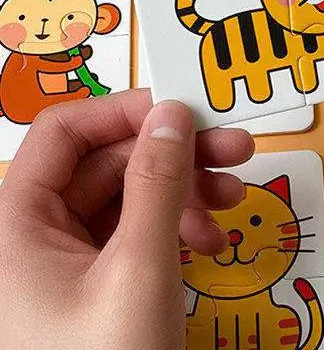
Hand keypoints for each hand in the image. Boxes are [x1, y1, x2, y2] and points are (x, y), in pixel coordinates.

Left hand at [0, 89, 254, 349]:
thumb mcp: (138, 272)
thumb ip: (158, 184)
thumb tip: (172, 117)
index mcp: (14, 225)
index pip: (65, 132)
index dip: (127, 111)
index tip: (184, 108)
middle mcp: (31, 237)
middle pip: (108, 161)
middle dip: (176, 154)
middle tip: (233, 148)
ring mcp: (62, 263)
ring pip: (128, 195)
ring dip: (185, 191)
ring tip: (231, 201)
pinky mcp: (90, 285)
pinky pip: (135, 232)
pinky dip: (176, 227)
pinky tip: (208, 242)